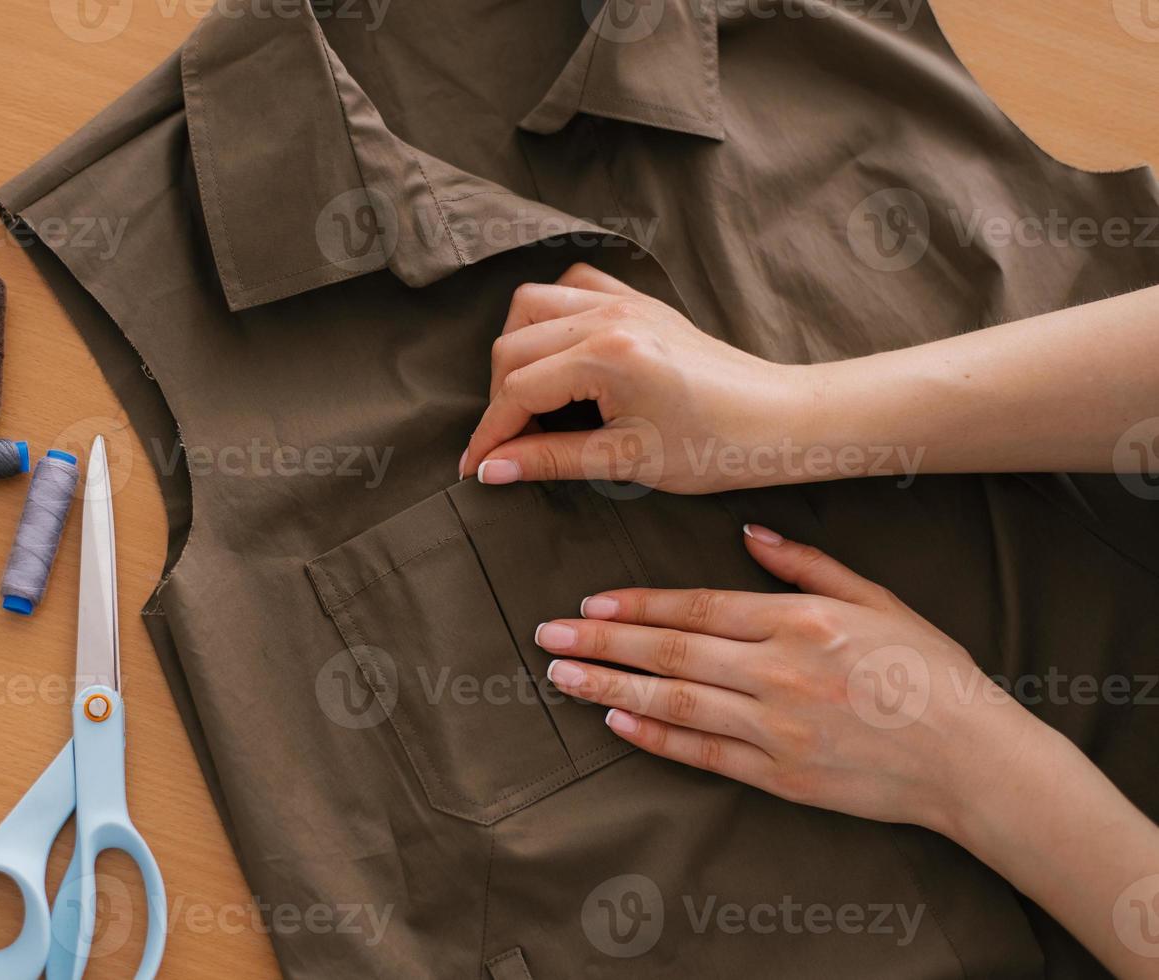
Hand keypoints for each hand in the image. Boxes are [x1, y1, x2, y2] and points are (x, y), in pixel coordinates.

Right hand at [460, 263, 813, 494]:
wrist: (780, 421)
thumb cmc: (716, 447)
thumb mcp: (625, 461)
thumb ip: (549, 459)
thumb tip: (491, 470)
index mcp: (607, 354)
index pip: (518, 391)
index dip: (489, 434)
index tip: (473, 469)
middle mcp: (609, 315)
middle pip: (513, 346)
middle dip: (499, 399)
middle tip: (505, 446)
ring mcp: (624, 300)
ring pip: (532, 305)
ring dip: (516, 350)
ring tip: (527, 400)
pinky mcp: (639, 300)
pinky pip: (572, 284)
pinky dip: (551, 314)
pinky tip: (558, 352)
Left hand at [534, 524, 1038, 834]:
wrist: (975, 760)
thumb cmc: (930, 672)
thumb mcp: (877, 599)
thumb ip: (808, 566)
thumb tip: (750, 533)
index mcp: (799, 620)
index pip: (697, 606)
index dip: (636, 603)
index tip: (588, 601)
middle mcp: (779, 671)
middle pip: (671, 650)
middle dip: (602, 641)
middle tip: (547, 635)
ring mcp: (777, 727)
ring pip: (676, 700)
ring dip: (610, 684)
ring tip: (560, 676)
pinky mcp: (781, 775)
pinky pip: (704, 752)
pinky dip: (657, 735)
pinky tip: (616, 719)